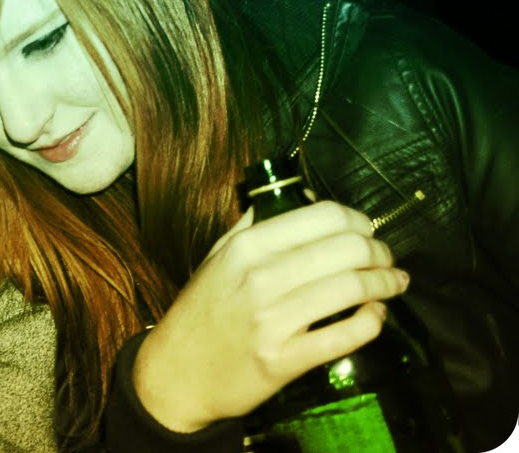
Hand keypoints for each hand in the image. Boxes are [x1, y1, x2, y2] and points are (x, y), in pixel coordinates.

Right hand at [131, 200, 408, 432]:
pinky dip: (372, 322)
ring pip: (352, 288)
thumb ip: (256, 224)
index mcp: (246, 246)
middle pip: (346, 248)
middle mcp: (260, 277)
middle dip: (379, 251)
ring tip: (394, 283)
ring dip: (385, 283)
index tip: (367, 230)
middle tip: (386, 258)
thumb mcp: (218, 257)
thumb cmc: (203, 311)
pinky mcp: (285, 360)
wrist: (178, 372)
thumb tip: (306, 198)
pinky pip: (345, 336)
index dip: (358, 219)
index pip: (322, 216)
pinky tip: (375, 315)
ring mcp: (273, 320)